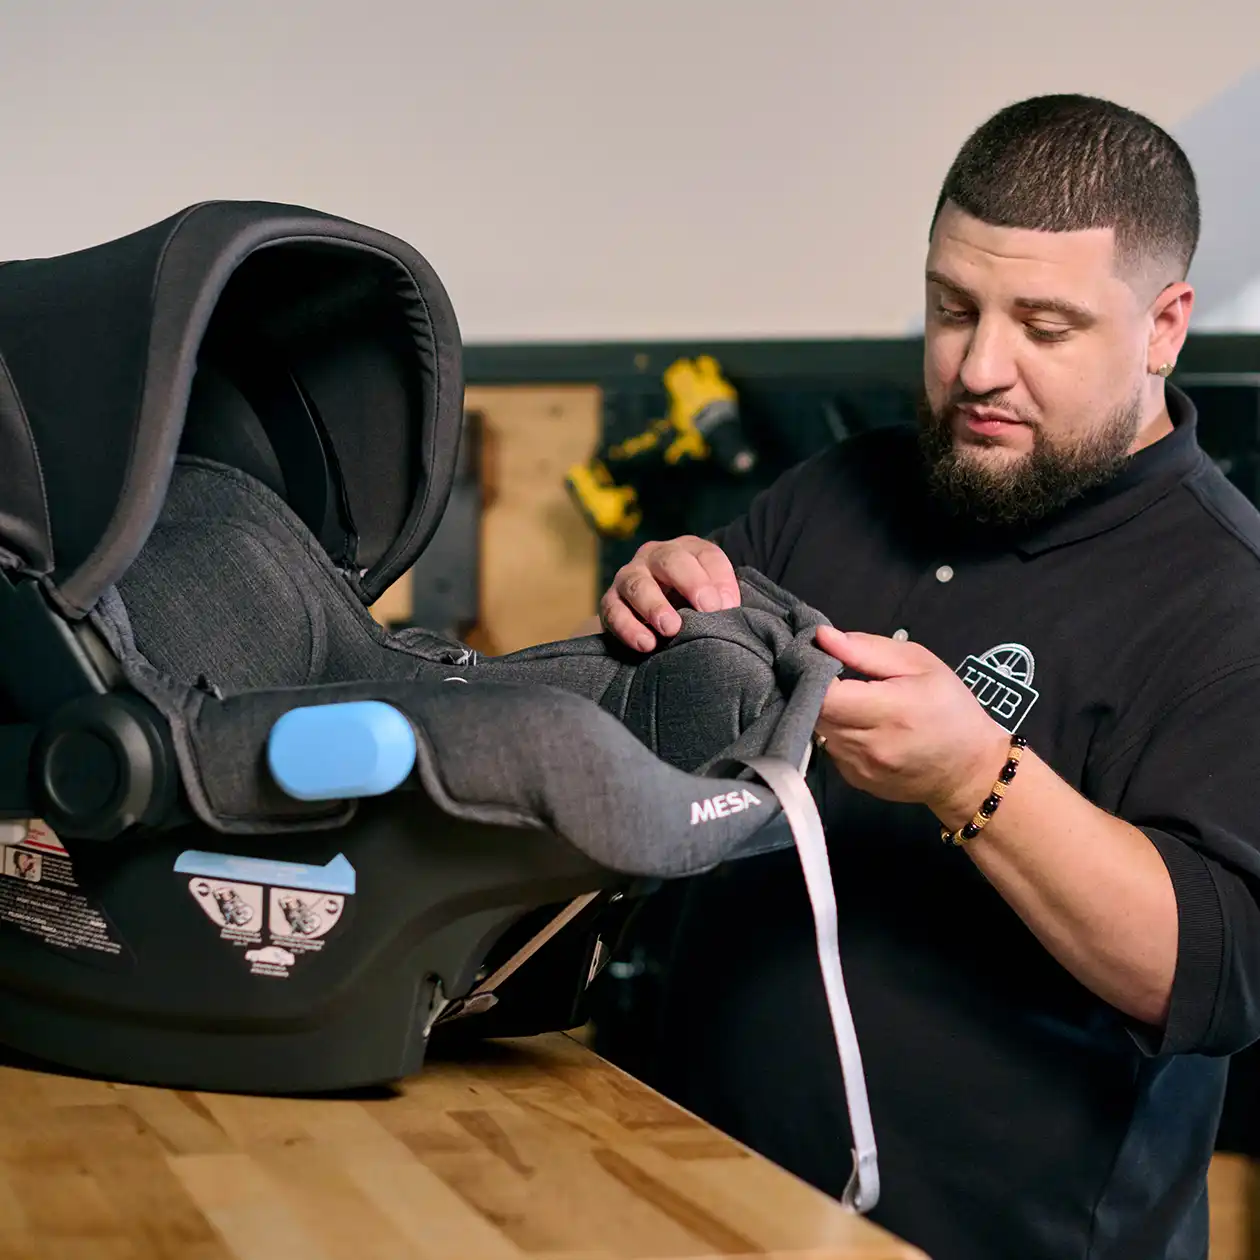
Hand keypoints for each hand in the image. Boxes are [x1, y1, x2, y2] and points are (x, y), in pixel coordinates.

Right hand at [599, 536, 740, 650]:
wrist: (655, 616)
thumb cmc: (692, 603)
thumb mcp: (712, 594)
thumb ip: (722, 595)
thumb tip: (725, 605)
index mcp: (685, 549)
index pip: (705, 555)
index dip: (718, 578)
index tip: (726, 606)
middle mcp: (654, 556)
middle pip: (670, 561)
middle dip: (690, 583)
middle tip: (706, 609)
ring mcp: (629, 576)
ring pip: (637, 584)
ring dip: (654, 606)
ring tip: (671, 629)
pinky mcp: (610, 601)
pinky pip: (613, 611)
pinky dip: (628, 628)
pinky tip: (646, 644)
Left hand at [814, 627, 1012, 824]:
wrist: (970, 772)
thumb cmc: (951, 710)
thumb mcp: (921, 665)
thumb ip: (868, 650)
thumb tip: (823, 636)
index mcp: (889, 711)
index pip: (824, 694)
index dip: (814, 673)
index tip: (823, 661)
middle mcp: (869, 745)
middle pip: (814, 712)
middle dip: (817, 691)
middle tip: (836, 677)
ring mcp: (859, 768)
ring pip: (818, 731)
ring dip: (827, 713)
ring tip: (852, 702)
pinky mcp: (855, 781)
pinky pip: (830, 749)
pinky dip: (837, 734)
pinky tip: (860, 727)